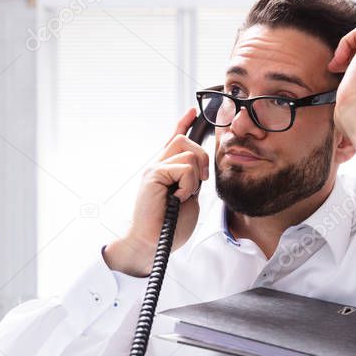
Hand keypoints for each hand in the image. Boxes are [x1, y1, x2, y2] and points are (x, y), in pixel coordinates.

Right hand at [104, 107, 209, 275]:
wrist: (153, 244)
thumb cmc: (170, 228)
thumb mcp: (189, 199)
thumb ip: (192, 180)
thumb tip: (199, 169)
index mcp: (166, 171)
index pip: (174, 140)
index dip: (183, 123)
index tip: (193, 110)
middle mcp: (158, 166)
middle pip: (185, 141)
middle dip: (202, 158)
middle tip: (201, 182)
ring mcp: (154, 169)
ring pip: (188, 153)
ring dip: (194, 178)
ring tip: (183, 197)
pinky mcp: (153, 174)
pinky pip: (184, 168)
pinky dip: (188, 186)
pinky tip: (177, 199)